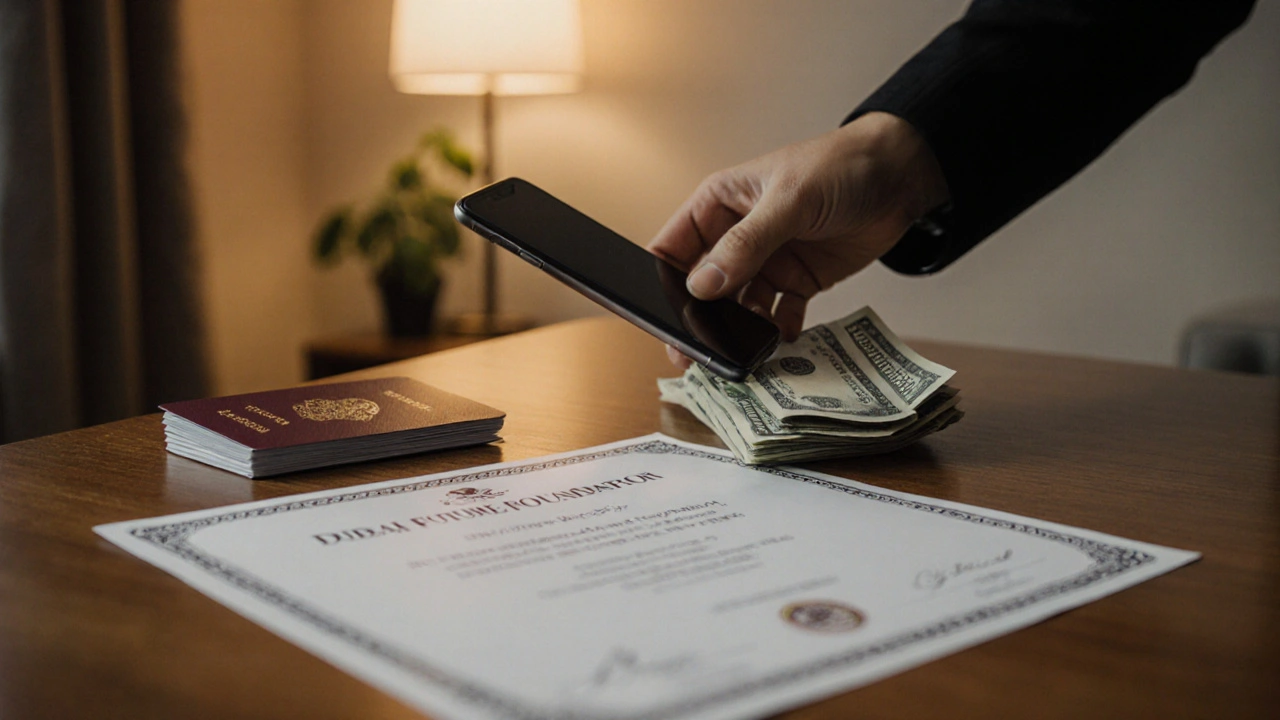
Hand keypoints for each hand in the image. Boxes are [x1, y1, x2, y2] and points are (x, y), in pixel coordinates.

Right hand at [648, 112, 947, 348]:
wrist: (901, 176)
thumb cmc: (839, 166)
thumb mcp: (788, 200)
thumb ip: (746, 244)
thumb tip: (702, 285)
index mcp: (719, 205)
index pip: (674, 247)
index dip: (661, 281)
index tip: (658, 316)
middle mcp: (736, 236)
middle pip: (703, 287)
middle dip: (697, 318)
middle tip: (691, 354)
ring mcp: (767, 262)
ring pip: (738, 307)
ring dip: (738, 330)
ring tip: (738, 354)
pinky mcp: (798, 281)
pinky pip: (777, 315)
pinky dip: (776, 332)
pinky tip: (779, 344)